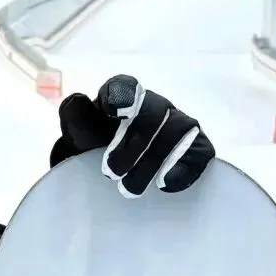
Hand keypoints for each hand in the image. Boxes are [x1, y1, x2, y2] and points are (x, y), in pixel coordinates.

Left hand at [50, 74, 214, 197]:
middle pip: (154, 112)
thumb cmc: (96, 146)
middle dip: (132, 144)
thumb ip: (75, 119)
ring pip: (177, 131)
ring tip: (128, 189)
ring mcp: (179, 124)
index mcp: (124, 96)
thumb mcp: (80, 135)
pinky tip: (164, 185)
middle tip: (110, 173)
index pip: (125, 86)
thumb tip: (76, 99)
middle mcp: (155, 105)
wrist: (113, 170)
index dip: (121, 96)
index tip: (113, 112)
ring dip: (151, 162)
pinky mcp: (197, 147)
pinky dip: (184, 168)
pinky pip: (200, 152)